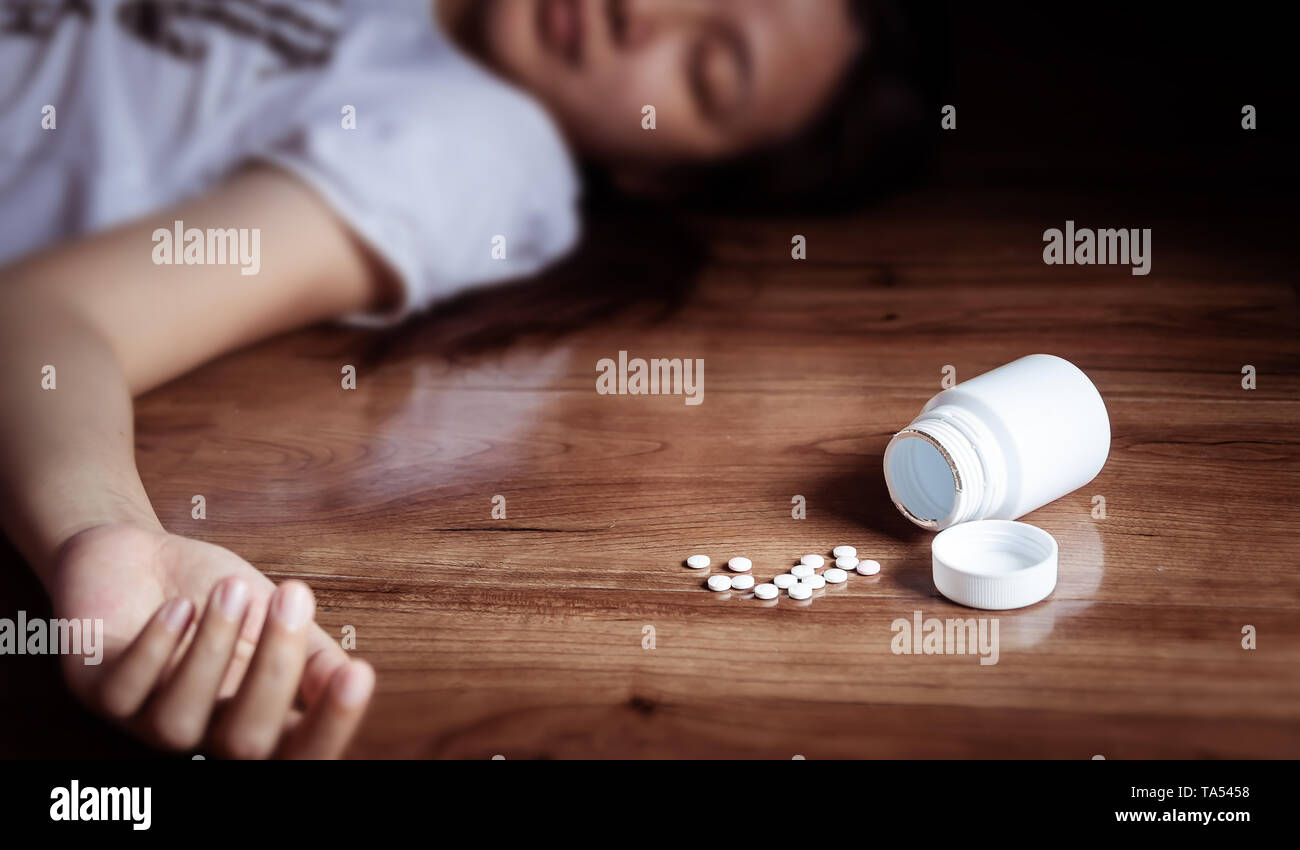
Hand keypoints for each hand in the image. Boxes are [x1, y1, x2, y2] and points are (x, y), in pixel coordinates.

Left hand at [47, 522, 373, 757]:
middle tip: (293, 595)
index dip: (330, 727)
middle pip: (244, 746)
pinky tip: (177, 607)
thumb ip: (311, 652)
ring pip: (179, 724)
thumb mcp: (273, 615)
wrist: (137, 553)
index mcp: (255, 720)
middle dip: (275, 667)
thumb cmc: (211, 590)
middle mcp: (204, 733)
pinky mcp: (97, 693)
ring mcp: (146, 719)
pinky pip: (126, 690)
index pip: (299, 755)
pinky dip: (157, 646)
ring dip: (212, 648)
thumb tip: (351, 679)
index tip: (359, 674)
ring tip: (229, 588)